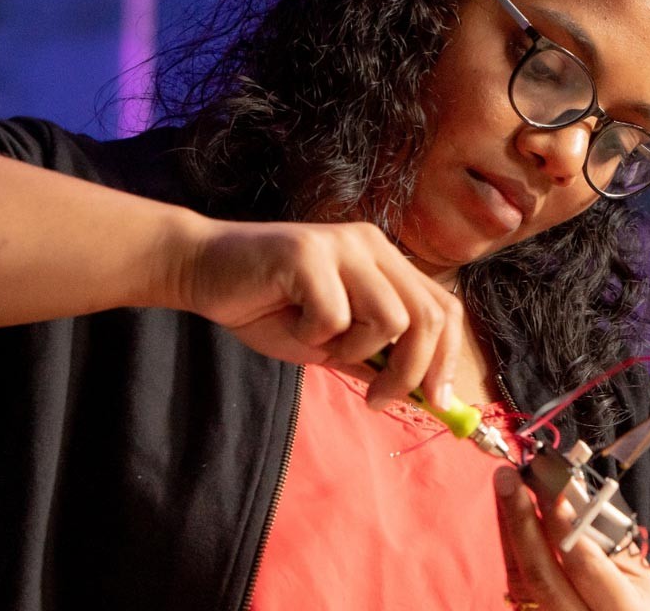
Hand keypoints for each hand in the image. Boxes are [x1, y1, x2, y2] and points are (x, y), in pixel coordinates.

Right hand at [174, 218, 466, 408]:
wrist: (201, 270)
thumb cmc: (266, 307)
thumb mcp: (329, 342)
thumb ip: (373, 358)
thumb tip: (424, 396)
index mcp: (384, 261)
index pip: (443, 308)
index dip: (448, 358)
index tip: (438, 403)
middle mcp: (371, 245)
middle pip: (428, 316)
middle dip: (412, 371)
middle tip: (378, 399)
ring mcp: (342, 245)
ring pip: (389, 319)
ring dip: (356, 350)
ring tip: (320, 345)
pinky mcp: (309, 254)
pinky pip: (334, 317)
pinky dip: (312, 336)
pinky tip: (289, 322)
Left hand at [494, 467, 649, 610]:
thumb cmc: (639, 604)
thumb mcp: (641, 578)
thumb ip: (611, 542)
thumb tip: (573, 495)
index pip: (584, 565)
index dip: (563, 522)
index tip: (549, 478)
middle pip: (541, 574)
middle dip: (523, 519)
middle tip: (509, 475)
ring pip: (520, 578)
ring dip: (510, 526)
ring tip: (504, 485)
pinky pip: (516, 582)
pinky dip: (511, 544)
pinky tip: (508, 515)